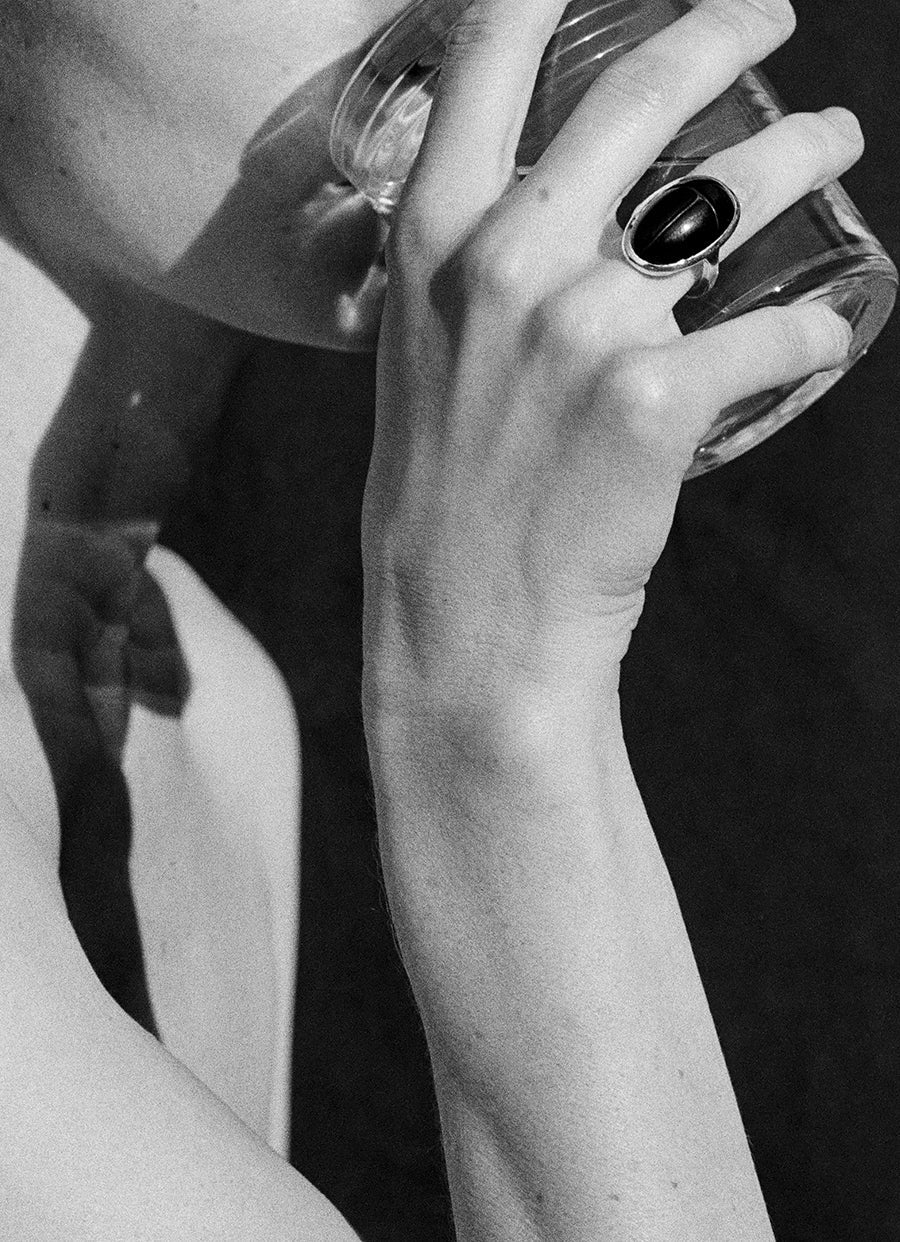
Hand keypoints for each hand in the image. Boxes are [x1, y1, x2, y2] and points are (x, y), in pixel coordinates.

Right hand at [362, 0, 861, 711]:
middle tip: (770, 20)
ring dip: (805, 155)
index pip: (489, 49)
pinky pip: (777, 336)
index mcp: (433, 235)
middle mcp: (505, 257)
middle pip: (642, 90)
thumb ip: (475, 271)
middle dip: (727, 29)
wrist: (466, 621)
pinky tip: (820, 338)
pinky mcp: (658, 400)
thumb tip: (561, 209)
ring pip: (734, 199)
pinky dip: (812, 334)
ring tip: (834, 147)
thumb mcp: (429, 353)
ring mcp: (583, 324)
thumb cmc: (447, 492)